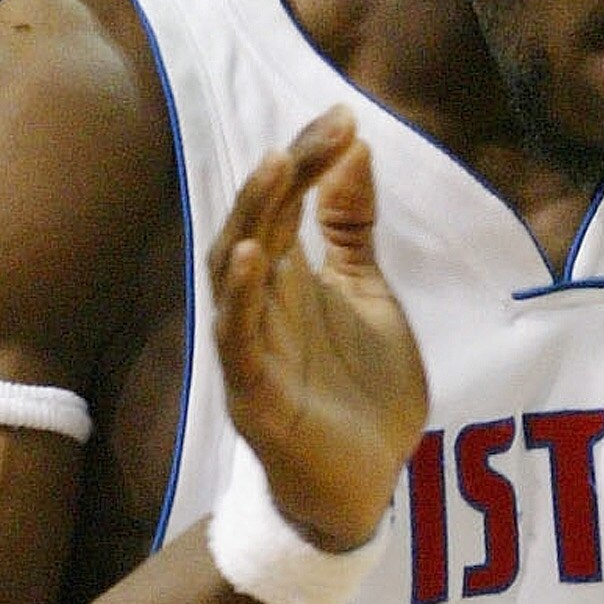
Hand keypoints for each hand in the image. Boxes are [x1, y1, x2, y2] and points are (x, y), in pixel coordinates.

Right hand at [211, 108, 428, 551]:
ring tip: (275, 167)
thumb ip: (354, 231)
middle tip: (322, 131)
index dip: (310, 159)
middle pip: (257, 223)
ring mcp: (252, 348)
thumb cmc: (361, 394)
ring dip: (253, 217)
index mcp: (288, 279)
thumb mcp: (369, 297)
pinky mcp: (254, 394)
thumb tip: (355, 150)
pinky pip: (238, 339)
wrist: (365, 486)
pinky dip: (240, 296)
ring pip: (234, 271)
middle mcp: (261, 305)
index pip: (287, 203)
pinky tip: (255, 255)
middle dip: (285, 174)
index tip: (345, 118)